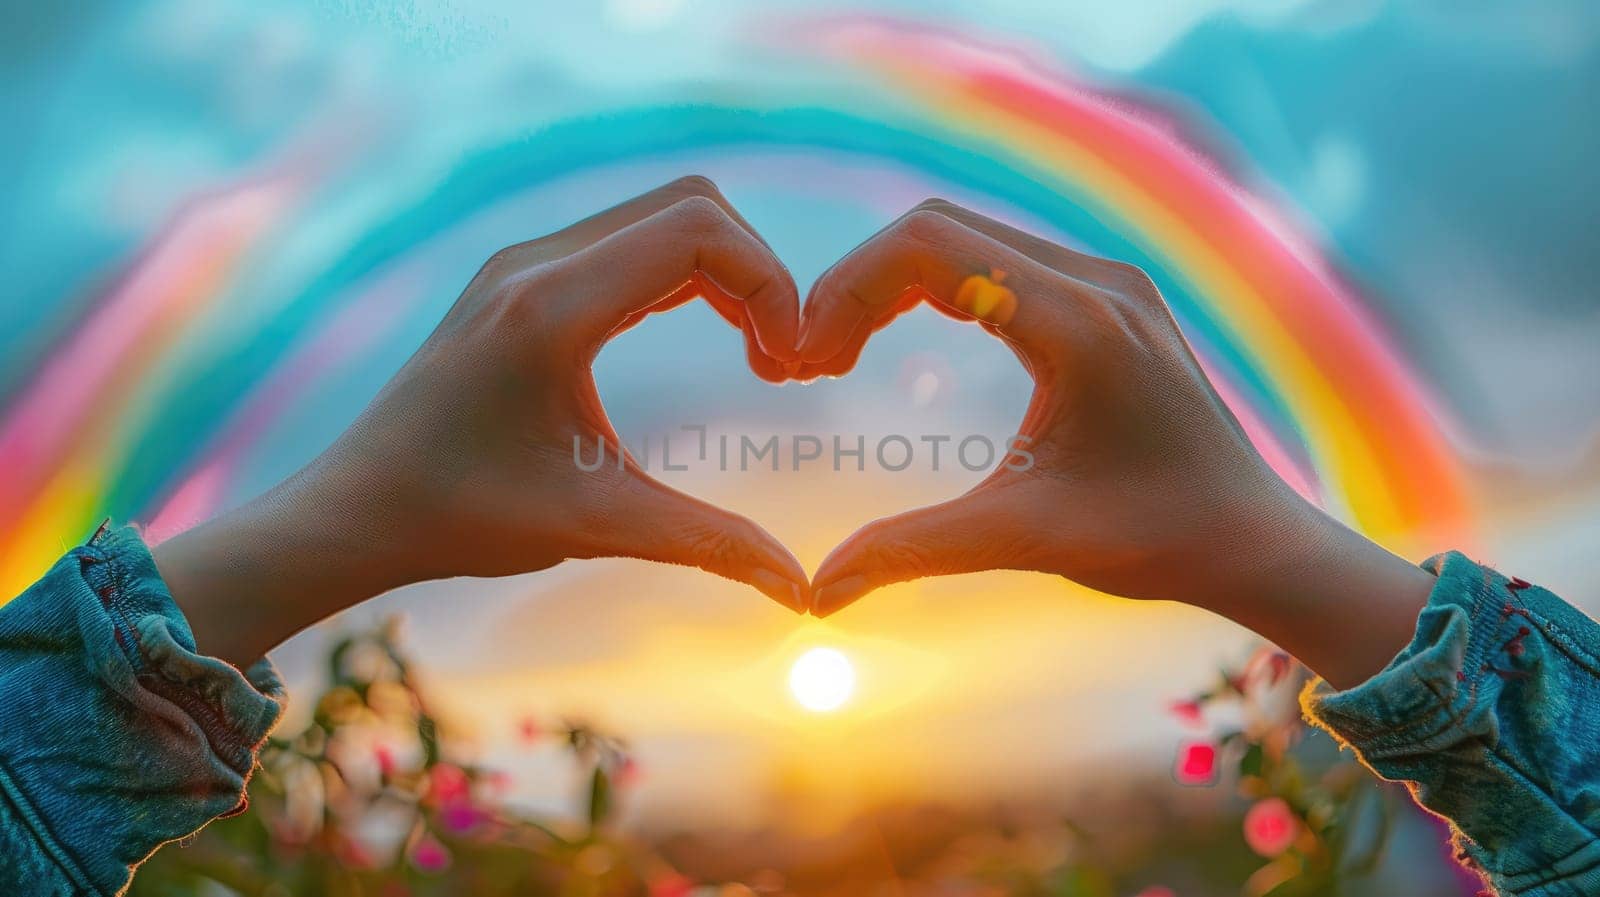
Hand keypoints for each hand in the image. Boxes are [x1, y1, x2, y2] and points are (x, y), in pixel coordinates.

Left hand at [155, 177, 808, 667]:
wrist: (357, 510)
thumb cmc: (461, 519)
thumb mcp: (595, 525)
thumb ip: (708, 545)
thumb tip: (803, 592)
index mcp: (549, 307)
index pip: (697, 230)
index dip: (771, 285)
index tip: (794, 367)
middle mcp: (535, 263)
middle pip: (694, 207)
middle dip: (760, 275)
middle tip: (787, 364)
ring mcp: (526, 262)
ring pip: (667, 218)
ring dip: (729, 276)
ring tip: (765, 359)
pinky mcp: (525, 278)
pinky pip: (633, 243)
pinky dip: (691, 279)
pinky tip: (720, 340)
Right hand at [797, 200, 1433, 687]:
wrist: (1255, 539)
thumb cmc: (1157, 541)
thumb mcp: (1027, 539)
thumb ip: (915, 552)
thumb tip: (815, 594)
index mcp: (1080, 324)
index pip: (927, 245)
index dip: (847, 290)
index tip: (807, 364)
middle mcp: (1098, 281)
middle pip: (937, 227)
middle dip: (857, 286)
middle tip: (811, 364)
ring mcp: (1108, 281)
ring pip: (966, 236)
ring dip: (892, 283)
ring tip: (840, 354)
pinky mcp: (1110, 297)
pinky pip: (1000, 258)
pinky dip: (935, 286)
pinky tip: (901, 337)